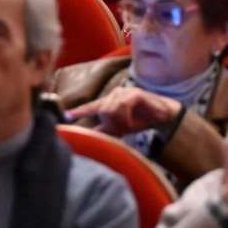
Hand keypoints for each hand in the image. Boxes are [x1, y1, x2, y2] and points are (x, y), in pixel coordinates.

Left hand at [67, 88, 183, 135]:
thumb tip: (91, 135)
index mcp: (109, 102)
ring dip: (120, 123)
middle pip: (102, 111)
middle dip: (111, 125)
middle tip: (122, 131)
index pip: (92, 106)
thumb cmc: (140, 119)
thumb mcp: (121, 127)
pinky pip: (122, 107)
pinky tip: (132, 122)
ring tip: (129, 126)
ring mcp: (123, 92)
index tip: (67, 116)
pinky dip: (126, 118)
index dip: (79, 111)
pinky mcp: (133, 93)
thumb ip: (107, 129)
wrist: (161, 115)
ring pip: (111, 110)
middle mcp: (114, 94)